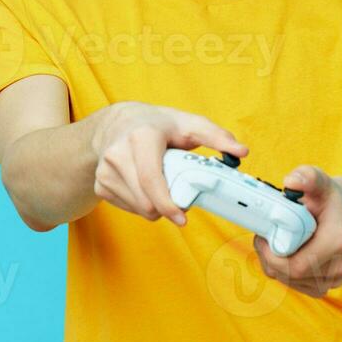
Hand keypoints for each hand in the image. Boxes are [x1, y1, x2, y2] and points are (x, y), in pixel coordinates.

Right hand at [90, 101, 247, 225]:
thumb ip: (216, 136)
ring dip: (156, 207)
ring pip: (139, 208)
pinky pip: (128, 208)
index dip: (166, 203)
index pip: (150, 178)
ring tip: (162, 185)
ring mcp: (105, 171)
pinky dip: (142, 204)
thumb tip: (242, 152)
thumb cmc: (155, 124)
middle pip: (146, 201)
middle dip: (167, 207)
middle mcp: (117, 153)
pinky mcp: (99, 184)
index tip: (182, 217)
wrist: (116, 124)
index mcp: (141, 136)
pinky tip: (145, 186)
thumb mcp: (187, 123)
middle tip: (181, 198)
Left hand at [253, 165, 341, 298]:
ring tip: (273, 243)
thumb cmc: (331, 198)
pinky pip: (296, 286)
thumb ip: (307, 177)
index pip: (296, 266)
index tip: (262, 237)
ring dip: (274, 266)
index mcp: (338, 241)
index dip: (271, 256)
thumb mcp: (321, 181)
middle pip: (290, 275)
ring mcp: (334, 279)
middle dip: (269, 259)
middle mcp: (340, 265)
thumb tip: (291, 182)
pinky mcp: (326, 285)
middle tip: (263, 238)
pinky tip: (284, 254)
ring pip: (290, 282)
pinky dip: (284, 273)